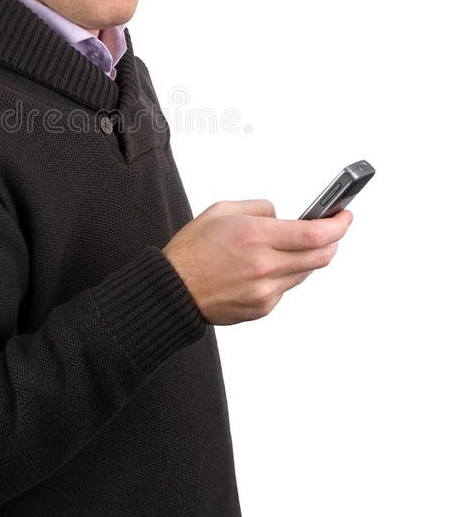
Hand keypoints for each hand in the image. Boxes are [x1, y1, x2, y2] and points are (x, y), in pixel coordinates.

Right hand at [162, 200, 352, 324]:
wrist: (172, 289)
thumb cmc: (192, 249)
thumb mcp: (223, 211)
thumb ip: (260, 208)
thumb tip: (284, 216)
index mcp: (254, 236)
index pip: (314, 233)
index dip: (338, 225)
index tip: (344, 216)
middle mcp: (264, 265)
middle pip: (320, 256)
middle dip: (333, 240)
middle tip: (332, 229)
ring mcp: (265, 290)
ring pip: (306, 273)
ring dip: (309, 257)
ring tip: (296, 245)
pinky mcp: (262, 308)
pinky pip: (286, 288)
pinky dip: (285, 274)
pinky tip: (269, 266)